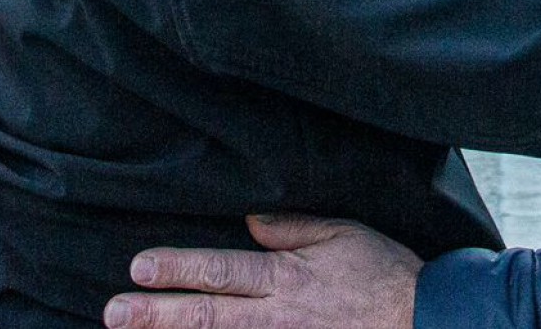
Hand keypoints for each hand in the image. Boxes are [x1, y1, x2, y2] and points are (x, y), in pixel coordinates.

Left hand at [103, 214, 419, 328]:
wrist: (426, 321)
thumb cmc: (386, 274)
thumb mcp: (344, 234)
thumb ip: (293, 228)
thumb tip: (250, 220)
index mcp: (288, 276)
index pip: (223, 270)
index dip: (179, 269)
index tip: (140, 267)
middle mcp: (278, 316)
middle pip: (207, 315)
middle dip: (157, 314)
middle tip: (114, 312)